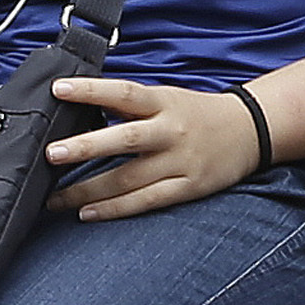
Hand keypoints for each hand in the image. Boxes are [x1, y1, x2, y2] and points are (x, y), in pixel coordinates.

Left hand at [49, 78, 263, 220]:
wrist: (251, 130)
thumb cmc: (197, 113)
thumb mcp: (167, 97)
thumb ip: (129, 104)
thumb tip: (83, 106)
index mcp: (163, 102)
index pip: (123, 93)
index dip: (91, 91)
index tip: (59, 91)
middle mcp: (170, 131)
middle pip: (124, 139)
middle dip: (86, 147)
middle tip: (53, 153)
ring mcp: (180, 161)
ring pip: (128, 178)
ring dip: (88, 190)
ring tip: (55, 198)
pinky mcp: (188, 187)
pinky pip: (146, 201)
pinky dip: (115, 209)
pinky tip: (88, 213)